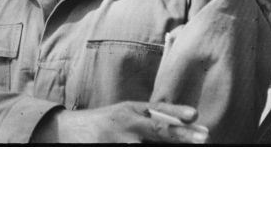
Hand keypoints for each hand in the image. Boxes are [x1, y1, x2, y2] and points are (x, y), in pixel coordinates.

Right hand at [31, 101, 208, 143]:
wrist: (67, 130)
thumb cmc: (106, 121)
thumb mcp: (126, 113)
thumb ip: (153, 117)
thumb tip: (188, 121)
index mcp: (129, 111)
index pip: (158, 114)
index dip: (177, 115)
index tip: (196, 116)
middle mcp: (124, 124)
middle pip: (157, 131)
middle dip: (181, 135)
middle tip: (202, 139)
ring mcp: (116, 140)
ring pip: (145, 149)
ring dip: (162, 150)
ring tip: (179, 147)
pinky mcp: (107, 152)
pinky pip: (132, 159)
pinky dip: (142, 157)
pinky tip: (142, 149)